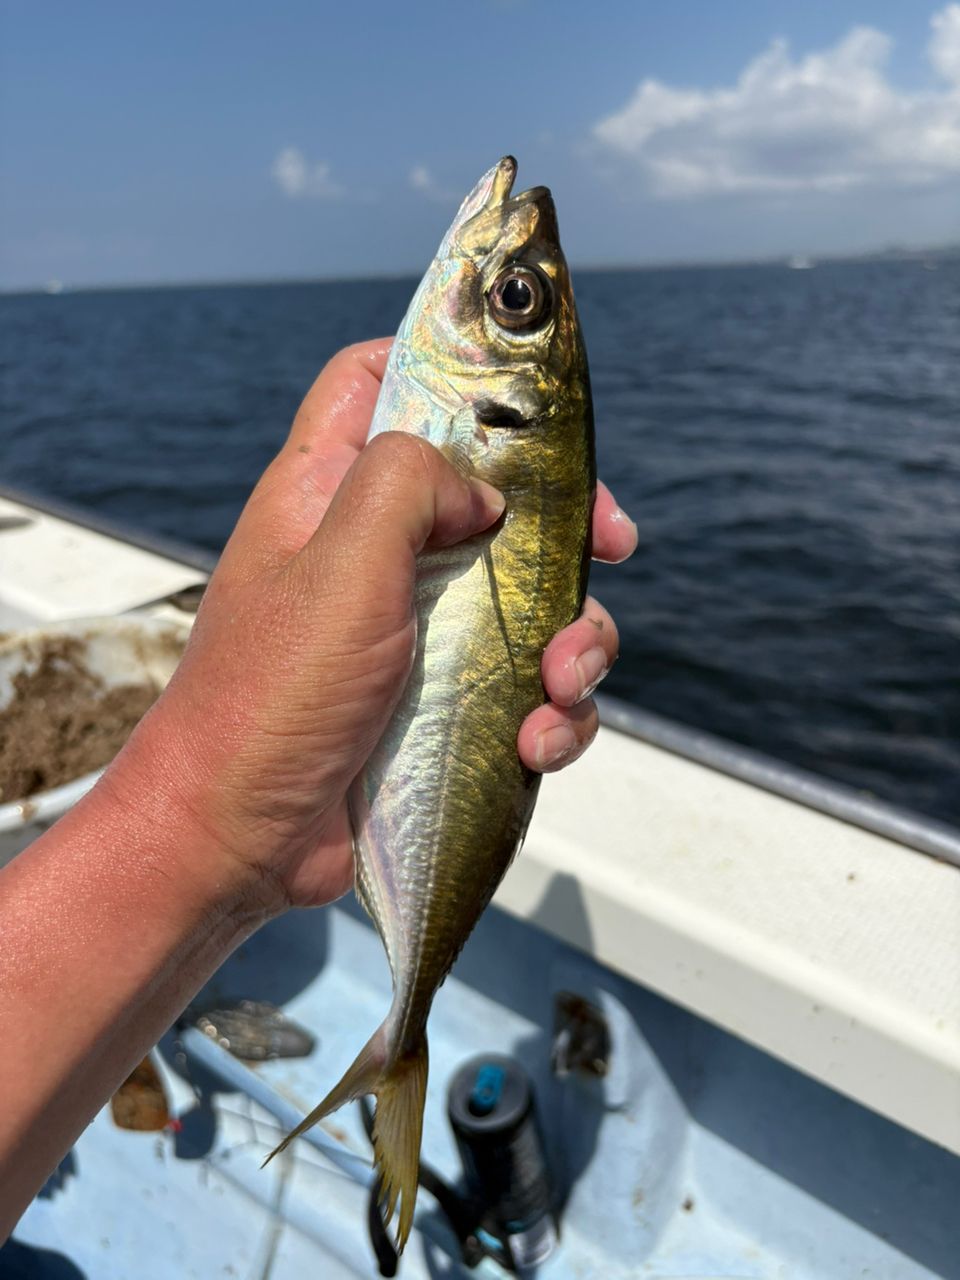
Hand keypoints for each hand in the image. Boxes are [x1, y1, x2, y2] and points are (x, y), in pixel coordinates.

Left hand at [111, 340, 636, 914]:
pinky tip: (534, 743)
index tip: (523, 396)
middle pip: (489, 492)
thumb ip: (408, 483)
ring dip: (572, 638)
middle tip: (612, 542)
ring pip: (528, 599)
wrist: (238, 842)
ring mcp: (412, 629)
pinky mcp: (440, 703)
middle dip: (562, 521)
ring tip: (559, 682)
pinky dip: (549, 711)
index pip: (378, 379)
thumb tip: (482, 495)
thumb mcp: (340, 565)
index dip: (446, 364)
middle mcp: (374, 549)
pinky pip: (524, 686)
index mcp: (328, 491)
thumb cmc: (270, 696)